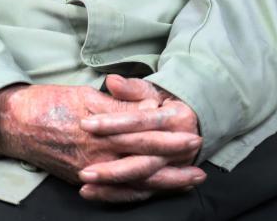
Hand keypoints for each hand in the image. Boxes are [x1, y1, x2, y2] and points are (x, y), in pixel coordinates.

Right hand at [0, 82, 201, 198]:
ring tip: (188, 182)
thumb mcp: (85, 95)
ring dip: (163, 183)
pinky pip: (114, 194)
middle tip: (201, 165)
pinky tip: (150, 193)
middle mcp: (100, 154)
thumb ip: (118, 104)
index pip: (145, 134)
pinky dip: (135, 195)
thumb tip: (150, 107)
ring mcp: (91, 170)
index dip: (171, 135)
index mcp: (103, 128)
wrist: (13, 123)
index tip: (194, 133)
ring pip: (135, 181)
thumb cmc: (48, 102)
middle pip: (146, 162)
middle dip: (175, 165)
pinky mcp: (81, 179)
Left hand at [76, 75, 204, 202]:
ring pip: (142, 179)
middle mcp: (179, 147)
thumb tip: (111, 81)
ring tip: (85, 183)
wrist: (194, 125)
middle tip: (83, 168)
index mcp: (176, 119)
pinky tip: (93, 193)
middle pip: (142, 157)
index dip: (113, 122)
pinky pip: (141, 193)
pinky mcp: (164, 181)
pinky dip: (117, 195)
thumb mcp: (154, 90)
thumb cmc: (167, 103)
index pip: (140, 122)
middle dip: (112, 165)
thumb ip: (132, 88)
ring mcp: (173, 167)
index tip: (85, 123)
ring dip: (112, 184)